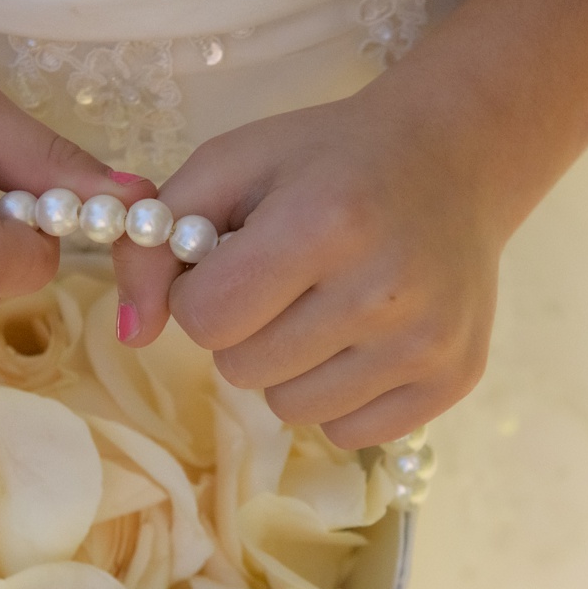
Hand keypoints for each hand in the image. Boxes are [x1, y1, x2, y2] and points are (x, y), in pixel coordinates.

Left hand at [110, 84, 510, 449]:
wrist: (456, 157)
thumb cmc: (330, 159)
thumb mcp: (231, 166)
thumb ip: (158, 241)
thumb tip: (130, 333)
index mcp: (323, 223)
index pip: (206, 319)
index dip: (201, 293)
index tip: (233, 262)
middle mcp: (381, 291)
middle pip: (243, 369)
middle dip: (245, 328)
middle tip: (288, 279)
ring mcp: (425, 344)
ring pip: (291, 409)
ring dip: (289, 366)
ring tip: (325, 305)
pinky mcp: (452, 380)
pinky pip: (347, 431)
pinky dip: (340, 393)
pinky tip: (364, 336)